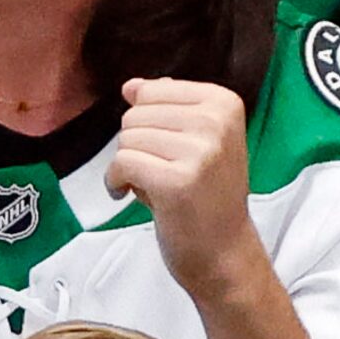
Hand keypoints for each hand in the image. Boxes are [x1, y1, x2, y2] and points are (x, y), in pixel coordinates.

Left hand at [105, 77, 258, 303]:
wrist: (224, 252)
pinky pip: (122, 163)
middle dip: (135, 145)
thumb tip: (130, 86)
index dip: (145, 122)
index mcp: (224, 103)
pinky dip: (115, 182)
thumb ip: (167, 109)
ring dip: (126, 165)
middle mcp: (215, 122)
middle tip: (157, 172)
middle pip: (136, 114)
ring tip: (150, 185)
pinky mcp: (177, 181)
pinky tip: (128, 195)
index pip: (154, 90)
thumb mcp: (199, 141)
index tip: (160, 149)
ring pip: (127, 139)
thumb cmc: (207, 197)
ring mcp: (199, 151)